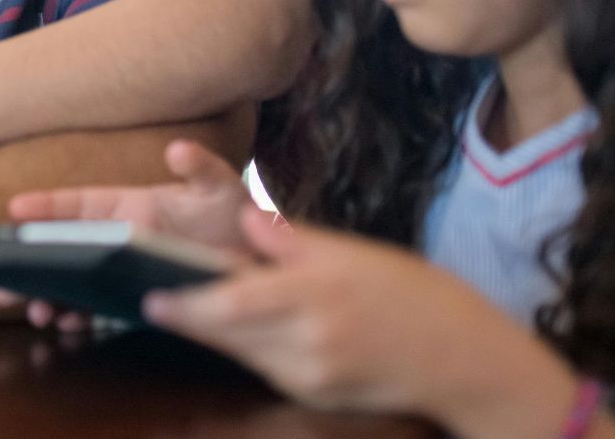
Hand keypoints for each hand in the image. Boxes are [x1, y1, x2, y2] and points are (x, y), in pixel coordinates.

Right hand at [0, 140, 256, 328]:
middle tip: (3, 281)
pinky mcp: (136, 297)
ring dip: (49, 296)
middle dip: (31, 264)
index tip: (14, 209)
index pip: (77, 204)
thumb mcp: (220, 186)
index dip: (45, 206)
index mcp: (126, 206)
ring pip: (75, 281)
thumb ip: (199, 167)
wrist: (261, 261)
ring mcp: (124, 270)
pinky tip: (67, 324)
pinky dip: (79, 317)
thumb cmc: (233, 215)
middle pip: (63, 249)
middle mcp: (117, 237)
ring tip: (34, 311)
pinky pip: (98, 307)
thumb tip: (179, 150)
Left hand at [143, 209, 582, 431]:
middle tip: (156, 297)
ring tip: (193, 305)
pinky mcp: (316, 396)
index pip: (228, 306)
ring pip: (242, 352)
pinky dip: (251, 348)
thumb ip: (292, 241)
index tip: (148, 294)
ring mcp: (310, 375)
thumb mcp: (355, 254)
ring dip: (217, 332)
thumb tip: (245, 218)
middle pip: (225, 334)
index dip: (183, 305)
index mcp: (313, 295)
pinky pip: (267, 368)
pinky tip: (250, 328)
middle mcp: (306, 341)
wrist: (466, 361)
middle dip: (189, 317)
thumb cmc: (413, 295)